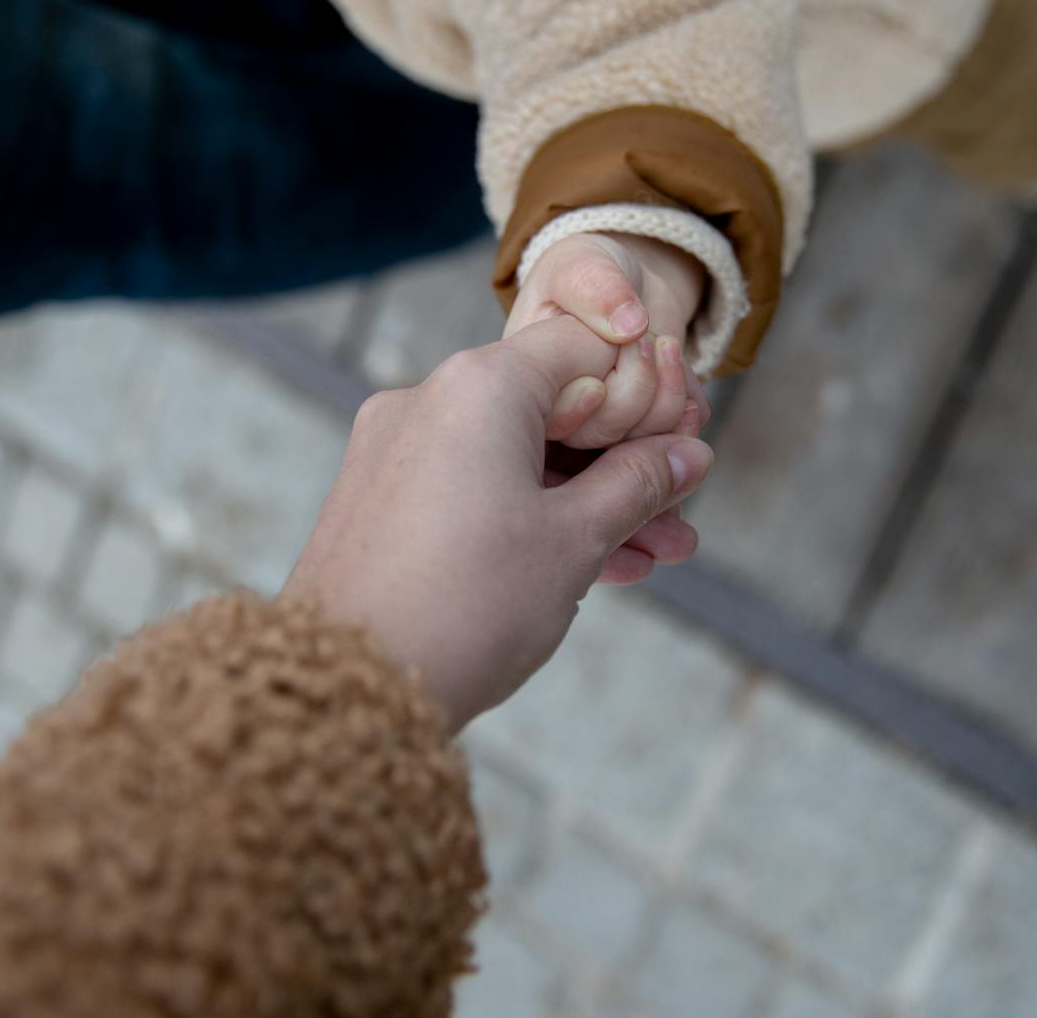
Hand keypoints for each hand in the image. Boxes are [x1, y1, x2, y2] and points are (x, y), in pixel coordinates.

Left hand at [289, 316, 715, 730]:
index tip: (682, 445)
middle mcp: (428, 399)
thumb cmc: (467, 605)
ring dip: (585, 500)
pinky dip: (529, 515)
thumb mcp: (575, 541)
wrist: (347, 689)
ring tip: (651, 558)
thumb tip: (688, 454)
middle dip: (622, 464)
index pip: (584, 347)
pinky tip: (589, 567)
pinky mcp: (379, 498)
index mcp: (479, 385)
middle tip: (679, 517)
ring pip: (515, 455)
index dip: (644, 393)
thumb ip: (638, 485)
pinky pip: (473, 487)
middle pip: (551, 406)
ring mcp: (396, 449)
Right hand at [507, 233, 708, 447]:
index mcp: (525, 383)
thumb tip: (629, 326)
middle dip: (640, 386)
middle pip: (602, 435)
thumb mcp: (581, 264)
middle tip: (651, 337)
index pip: (554, 418)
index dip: (591, 396)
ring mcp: (603, 431)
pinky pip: (675, 444)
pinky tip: (680, 369)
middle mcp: (560, 417)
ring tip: (669, 346)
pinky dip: (688, 406)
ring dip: (670, 395)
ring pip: (642, 448)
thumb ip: (597, 288)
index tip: (626, 341)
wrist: (628, 287)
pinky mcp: (644, 433)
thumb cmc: (589, 273)